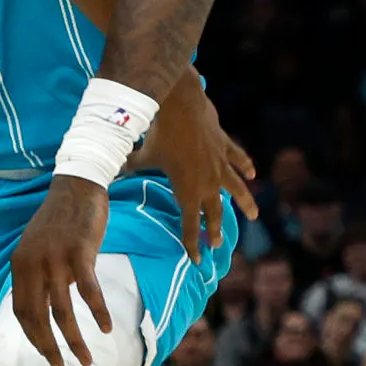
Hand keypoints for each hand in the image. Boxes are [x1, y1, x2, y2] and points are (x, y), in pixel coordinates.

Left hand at [10, 177, 110, 365]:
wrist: (76, 186)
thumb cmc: (61, 221)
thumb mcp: (37, 248)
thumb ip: (37, 276)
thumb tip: (44, 307)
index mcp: (20, 265)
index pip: (21, 311)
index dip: (32, 336)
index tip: (45, 353)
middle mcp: (32, 265)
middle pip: (38, 317)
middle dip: (49, 348)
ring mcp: (55, 259)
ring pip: (63, 311)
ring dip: (74, 340)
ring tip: (86, 359)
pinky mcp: (79, 253)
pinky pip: (88, 291)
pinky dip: (98, 312)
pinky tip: (106, 329)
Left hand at [136, 77, 258, 257]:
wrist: (181, 106)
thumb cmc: (159, 134)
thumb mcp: (142, 156)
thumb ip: (130, 168)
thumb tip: (112, 172)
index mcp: (187, 191)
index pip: (190, 225)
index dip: (193, 244)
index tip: (197, 259)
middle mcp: (207, 183)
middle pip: (214, 212)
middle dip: (216, 230)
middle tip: (218, 244)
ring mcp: (219, 164)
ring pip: (236, 189)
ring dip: (245, 203)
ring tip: (254, 216)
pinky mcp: (225, 146)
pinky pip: (238, 160)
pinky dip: (246, 167)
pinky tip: (252, 175)